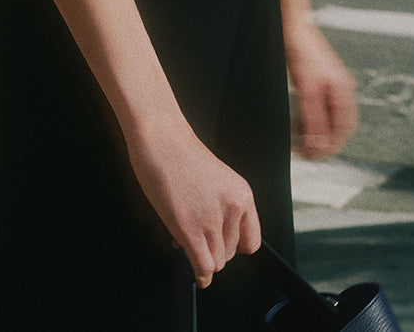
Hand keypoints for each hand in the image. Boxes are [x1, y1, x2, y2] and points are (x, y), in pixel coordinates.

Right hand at [126, 114, 260, 287]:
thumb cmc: (181, 154)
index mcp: (243, 194)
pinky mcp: (189, 228)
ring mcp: (211, 219)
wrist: (161, 138)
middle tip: (196, 238)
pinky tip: (198, 276)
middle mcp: (233, 208)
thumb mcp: (216, 180)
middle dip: (213, 250)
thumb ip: (220, 208)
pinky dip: (201, 275)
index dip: (235, 247)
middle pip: (231, 254)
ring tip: (188, 241)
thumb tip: (213, 238)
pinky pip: (203, 265)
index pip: (252, 241)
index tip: (223, 246)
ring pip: (216, 262)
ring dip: (203, 258)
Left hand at [284, 16, 357, 158]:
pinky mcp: (320, 80)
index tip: (311, 156)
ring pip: (328, 118)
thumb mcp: (306, 89)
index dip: (329, 147)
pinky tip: (297, 123)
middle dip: (321, 142)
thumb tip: (319, 145)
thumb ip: (314, 117)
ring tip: (296, 140)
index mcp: (343, 90)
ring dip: (314, 131)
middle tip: (302, 152)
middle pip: (338, 126)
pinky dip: (310, 119)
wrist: (292, 22)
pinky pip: (320, 108)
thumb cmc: (301, 50)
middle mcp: (342, 88)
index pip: (344, 130)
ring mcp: (332, 84)